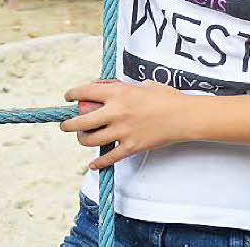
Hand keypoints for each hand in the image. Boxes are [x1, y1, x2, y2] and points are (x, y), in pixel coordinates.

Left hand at [60, 80, 183, 169]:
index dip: (72, 94)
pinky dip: (99, 163)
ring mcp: (123, 131)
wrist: (184, 116)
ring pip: (91, 140)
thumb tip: (105, 87)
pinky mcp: (131, 147)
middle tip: (65, 124)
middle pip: (82, 120)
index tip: (68, 97)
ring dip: (82, 139)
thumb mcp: (142, 85)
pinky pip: (110, 157)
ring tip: (81, 137)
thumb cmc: (165, 97)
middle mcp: (116, 112)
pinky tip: (93, 164)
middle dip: (68, 124)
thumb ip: (122, 87)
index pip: (86, 92)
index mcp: (118, 93)